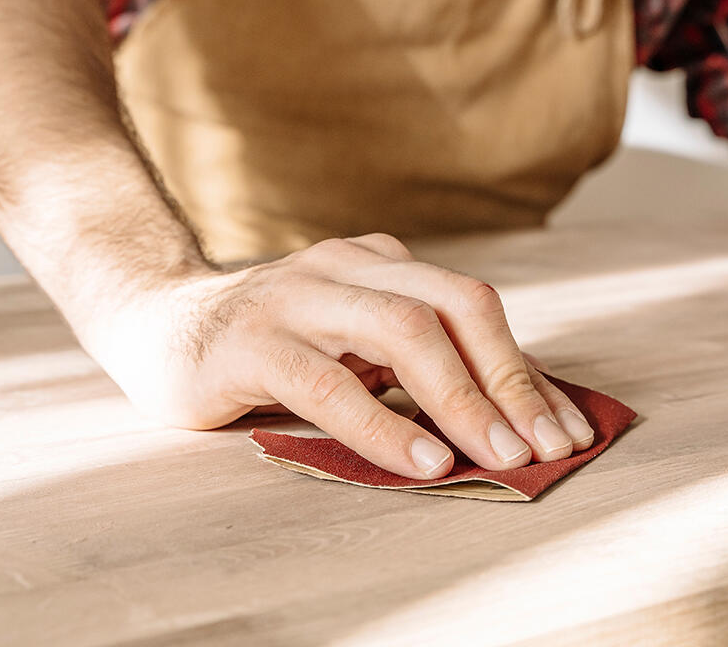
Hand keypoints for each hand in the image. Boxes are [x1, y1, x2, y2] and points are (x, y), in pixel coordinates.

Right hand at [83, 234, 594, 478]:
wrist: (156, 325)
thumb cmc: (272, 348)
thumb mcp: (352, 346)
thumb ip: (413, 366)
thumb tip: (510, 417)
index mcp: (380, 264)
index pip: (473, 307)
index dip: (527, 369)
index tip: (570, 429)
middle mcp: (346, 266)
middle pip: (453, 307)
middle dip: (509, 379)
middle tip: (548, 445)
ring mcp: (296, 296)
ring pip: (399, 332)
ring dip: (460, 398)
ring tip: (499, 456)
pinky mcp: (249, 341)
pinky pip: (328, 383)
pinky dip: (382, 425)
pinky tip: (420, 463)